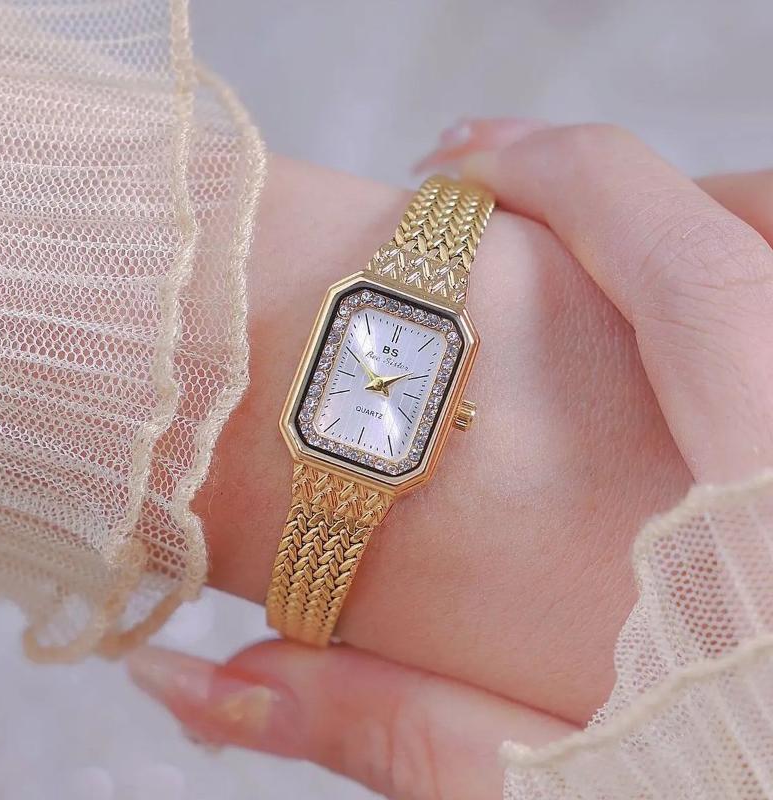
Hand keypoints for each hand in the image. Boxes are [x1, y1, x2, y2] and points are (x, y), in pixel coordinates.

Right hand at [128, 151, 772, 798]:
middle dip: (623, 190)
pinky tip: (685, 349)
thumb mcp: (566, 793)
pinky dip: (751, 292)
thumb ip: (399, 729)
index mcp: (767, 510)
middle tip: (513, 193)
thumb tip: (212, 685)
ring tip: (600, 254)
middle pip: (757, 223)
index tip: (458, 158)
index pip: (680, 261)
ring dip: (700, 226)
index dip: (557, 173)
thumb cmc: (736, 799)